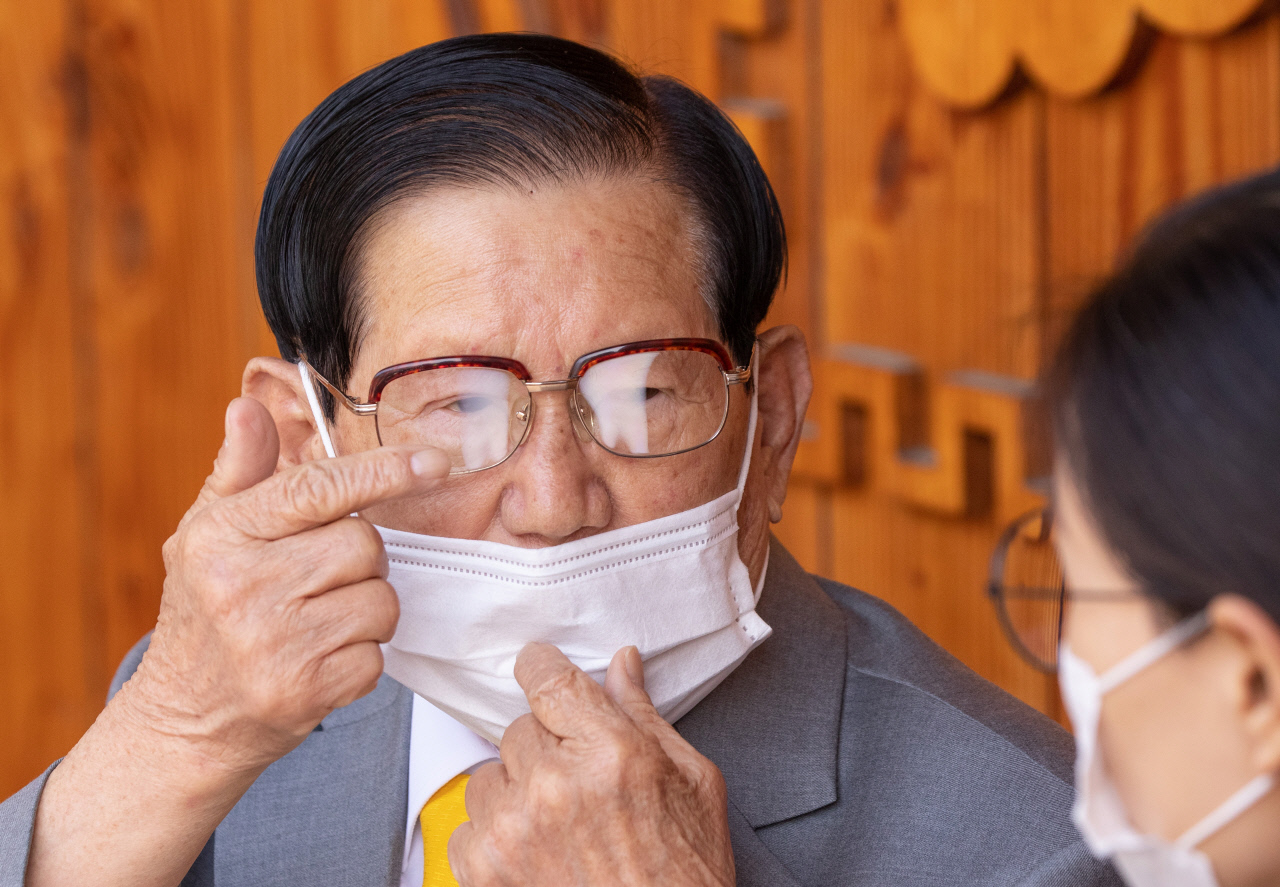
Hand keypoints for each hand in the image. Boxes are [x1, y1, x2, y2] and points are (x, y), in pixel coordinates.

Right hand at [121, 395, 449, 772]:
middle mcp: (244, 586)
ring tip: (319, 621)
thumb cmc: (205, 613)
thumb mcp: (207, 535)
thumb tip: (249, 405)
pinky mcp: (305, 690)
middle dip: (360, 558)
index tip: (432, 462)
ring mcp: (276, 643)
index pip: (319, 488)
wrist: (185, 720)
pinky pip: (377, 654)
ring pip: (381, 598)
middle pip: (365, 543)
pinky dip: (361, 656)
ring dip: (366, 608)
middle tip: (321, 578)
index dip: (383, 470)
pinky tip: (320, 660)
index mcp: (223, 536)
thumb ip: (241, 470)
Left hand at [449, 644, 735, 886]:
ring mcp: (513, 830)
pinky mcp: (484, 871)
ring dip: (518, 791)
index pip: (548, 678)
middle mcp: (555, 786)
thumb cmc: (684, 876)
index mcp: (611, 753)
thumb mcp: (691, 783)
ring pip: (490, 774)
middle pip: (519, 727)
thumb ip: (645, 715)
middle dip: (547, 746)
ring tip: (561, 825)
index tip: (540, 667)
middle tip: (580, 783)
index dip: (540, 665)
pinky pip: (468, 824)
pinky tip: (538, 853)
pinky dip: (496, 835)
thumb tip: (621, 665)